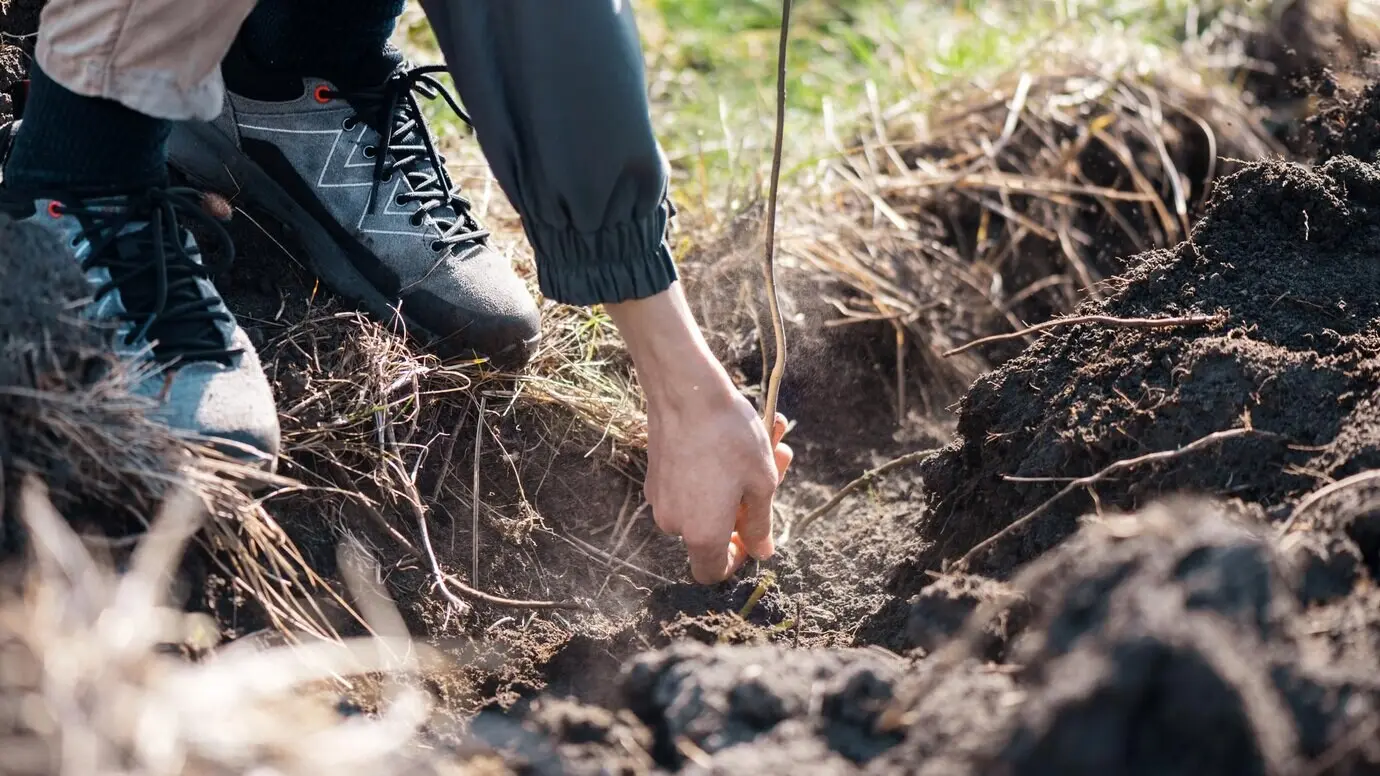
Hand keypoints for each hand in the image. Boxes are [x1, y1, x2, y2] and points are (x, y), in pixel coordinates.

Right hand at [647, 406, 793, 582]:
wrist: (685, 392)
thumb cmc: (729, 438)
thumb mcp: (761, 483)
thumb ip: (760, 524)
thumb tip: (761, 552)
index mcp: (702, 534)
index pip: (713, 572)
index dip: (737, 559)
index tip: (754, 533)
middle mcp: (674, 523)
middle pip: (716, 528)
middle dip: (750, 501)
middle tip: (780, 463)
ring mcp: (661, 498)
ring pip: (707, 499)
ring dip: (740, 476)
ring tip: (769, 436)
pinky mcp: (656, 474)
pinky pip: (691, 482)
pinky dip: (715, 466)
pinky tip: (739, 433)